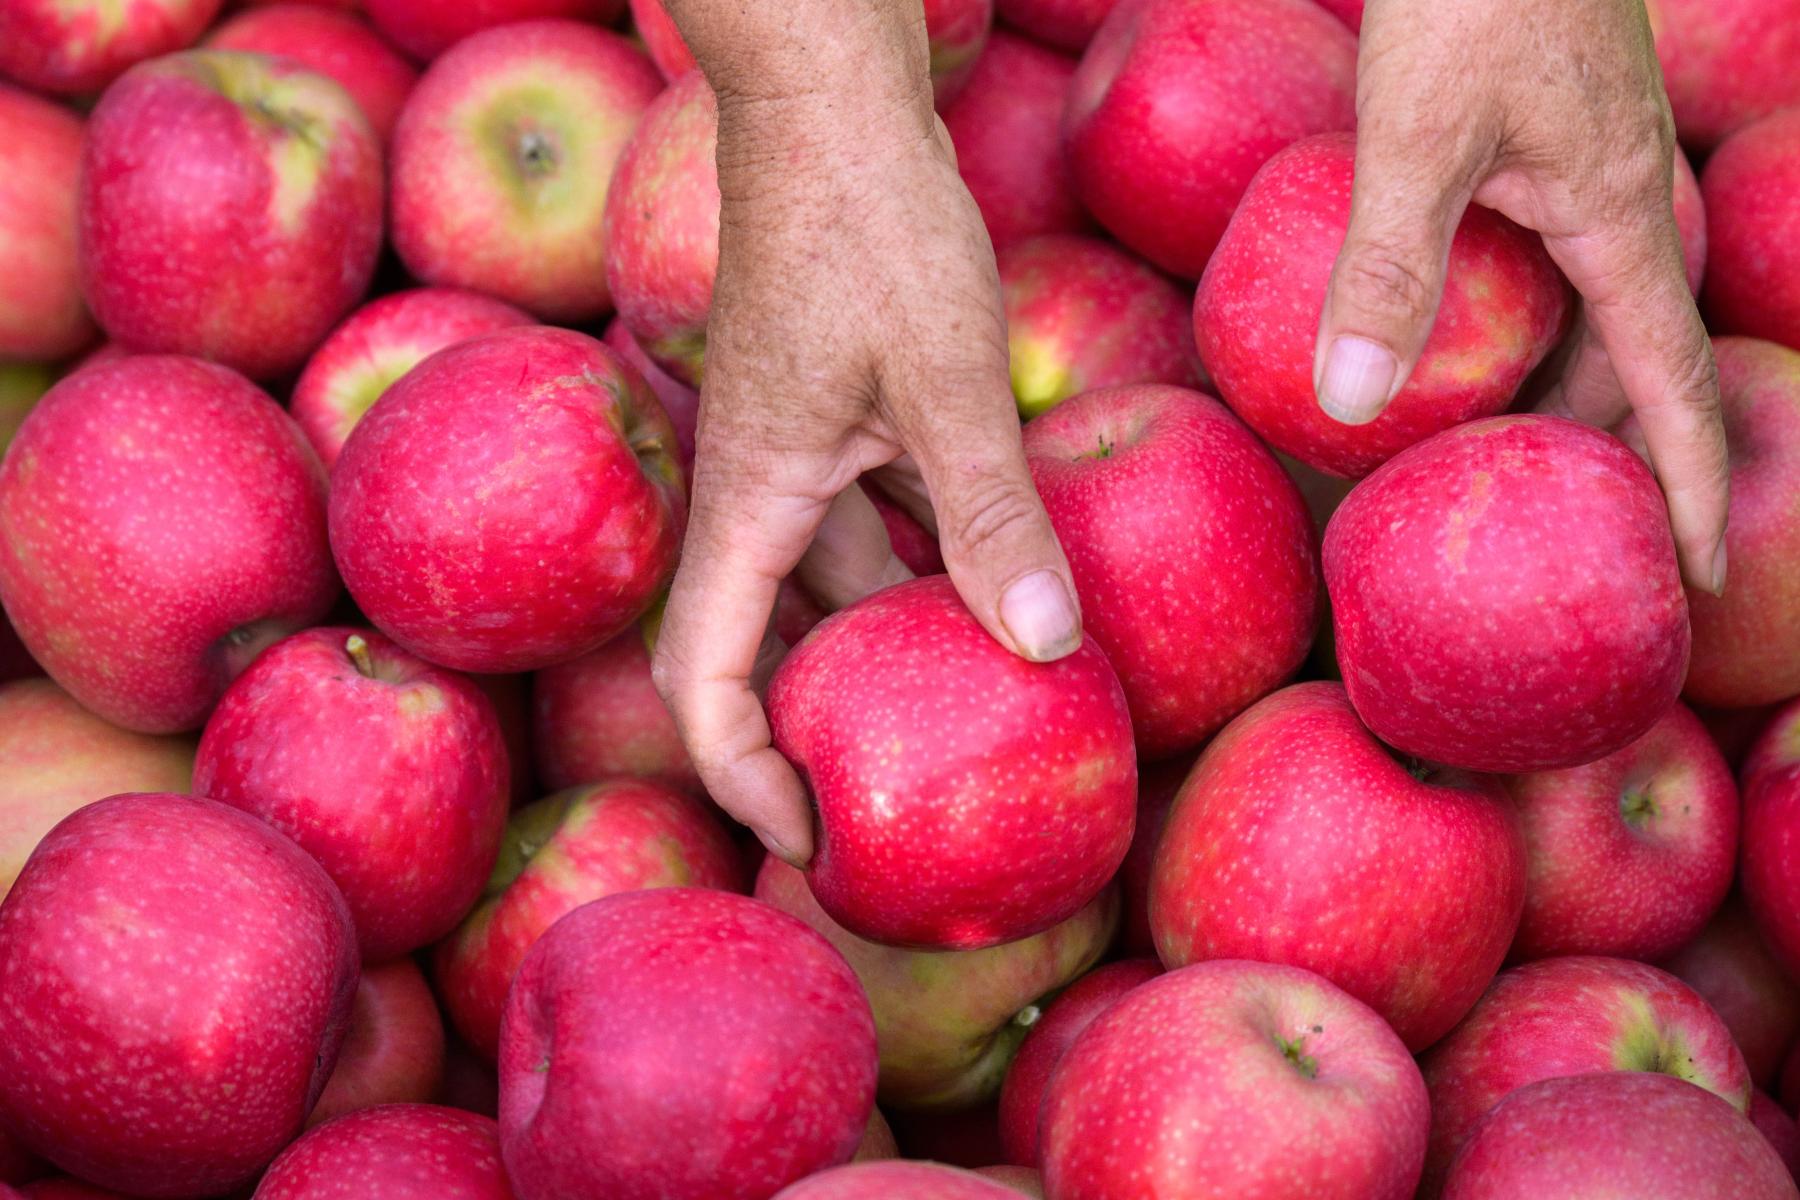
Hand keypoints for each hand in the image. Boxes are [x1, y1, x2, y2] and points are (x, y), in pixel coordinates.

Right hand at [651, 3, 1078, 863]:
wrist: (833, 96)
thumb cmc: (867, 216)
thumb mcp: (943, 370)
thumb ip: (988, 506)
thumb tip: (1042, 644)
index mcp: (750, 497)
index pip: (702, 676)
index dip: (740, 772)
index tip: (809, 836)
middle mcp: (758, 489)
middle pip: (756, 648)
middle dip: (804, 736)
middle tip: (881, 808)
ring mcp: (797, 451)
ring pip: (825, 586)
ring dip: (875, 654)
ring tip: (951, 721)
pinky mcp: (840, 415)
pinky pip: (869, 522)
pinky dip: (918, 568)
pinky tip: (990, 589)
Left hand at [1316, 0, 1728, 592]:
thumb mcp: (1417, 137)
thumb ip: (1387, 268)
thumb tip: (1352, 405)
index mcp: (1620, 217)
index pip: (1670, 383)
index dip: (1688, 482)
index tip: (1693, 568)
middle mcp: (1620, 202)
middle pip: (1626, 360)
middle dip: (1605, 449)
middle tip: (1556, 531)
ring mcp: (1585, 167)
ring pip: (1583, 311)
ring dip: (1550, 385)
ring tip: (1490, 458)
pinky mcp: (1540, 140)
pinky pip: (1545, 261)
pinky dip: (1514, 320)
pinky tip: (1451, 339)